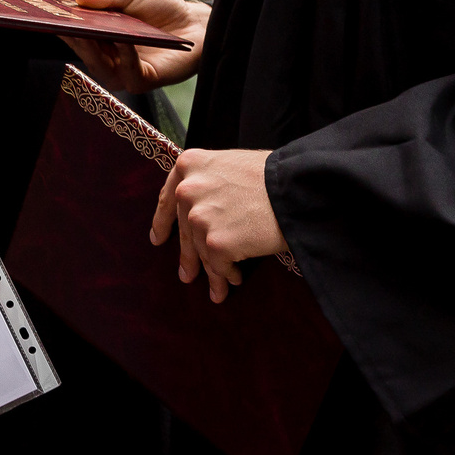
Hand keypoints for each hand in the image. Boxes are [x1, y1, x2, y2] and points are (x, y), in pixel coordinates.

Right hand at [67, 0, 208, 92]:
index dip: (60, 25)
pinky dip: (124, 57)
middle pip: (83, 51)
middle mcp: (108, 58)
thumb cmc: (160, 7)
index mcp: (99, 38)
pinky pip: (128, 72)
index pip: (74, 34)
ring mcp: (124, 72)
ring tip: (91, 32)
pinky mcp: (144, 81)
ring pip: (100, 66)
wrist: (195, 22)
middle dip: (74, 37)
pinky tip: (124, 41)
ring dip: (95, 50)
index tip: (46, 14)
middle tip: (64, 23)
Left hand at [149, 149, 284, 303]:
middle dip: (187, 257)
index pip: (168, 198)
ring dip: (213, 272)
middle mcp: (188, 190)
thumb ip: (207, 182)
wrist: (296, 189)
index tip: (158, 239)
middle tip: (186, 275)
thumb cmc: (271, 177)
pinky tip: (237, 278)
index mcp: (189, 166)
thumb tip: (196, 214)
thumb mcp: (229, 165)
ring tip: (219, 289)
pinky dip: (227, 275)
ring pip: (202, 253)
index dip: (163, 221)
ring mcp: (200, 217)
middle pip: (185, 231)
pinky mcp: (216, 242)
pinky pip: (219, 266)